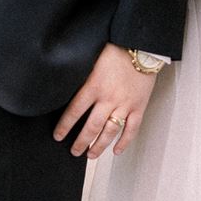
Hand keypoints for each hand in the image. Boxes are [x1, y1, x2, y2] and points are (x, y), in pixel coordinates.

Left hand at [55, 43, 159, 159]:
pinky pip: (132, 128)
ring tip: (91, 155)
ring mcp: (125, 104)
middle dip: (81, 142)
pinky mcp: (139, 106)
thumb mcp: (92, 60)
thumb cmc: (117, 49)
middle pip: (92, 127)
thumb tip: (67, 86)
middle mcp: (109, 98)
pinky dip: (125, 142)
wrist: (142, 45)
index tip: (58, 136)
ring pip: (110, 131)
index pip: (75, 111)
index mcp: (94, 86)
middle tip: (74, 151)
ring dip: (99, 145)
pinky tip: (116, 150)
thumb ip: (82, 76)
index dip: (65, 126)